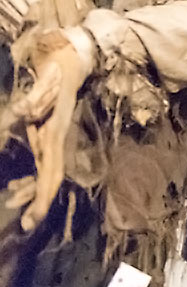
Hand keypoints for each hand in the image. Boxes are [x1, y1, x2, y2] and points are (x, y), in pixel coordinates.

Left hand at [6, 29, 88, 231]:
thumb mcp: (43, 83)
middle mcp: (56, 141)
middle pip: (51, 179)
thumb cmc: (56, 70)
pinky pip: (42, 164)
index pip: (51, 173)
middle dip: (39, 203)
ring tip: (15, 203)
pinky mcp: (48, 136)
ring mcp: (53, 140)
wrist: (72, 59)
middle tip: (25, 226)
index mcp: (55, 134)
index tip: (31, 220)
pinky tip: (16, 185)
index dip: (41, 197)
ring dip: (32, 192)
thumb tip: (23, 112)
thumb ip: (33, 99)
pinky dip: (30, 178)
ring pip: (46, 174)